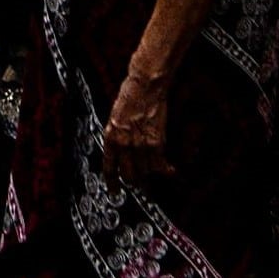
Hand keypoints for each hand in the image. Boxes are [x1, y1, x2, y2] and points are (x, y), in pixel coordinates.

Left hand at [102, 71, 172, 186]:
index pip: (109, 168)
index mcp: (110, 138)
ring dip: (149, 175)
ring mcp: (140, 145)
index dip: (112, 183)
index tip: (115, 191)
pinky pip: (160, 165)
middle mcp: (124, 144)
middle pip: (128, 175)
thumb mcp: (115, 118)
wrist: (144, 86)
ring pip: (145, 172)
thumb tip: (121, 154)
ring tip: (154, 173)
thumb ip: (118, 137)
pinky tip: (169, 170)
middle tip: (139, 183)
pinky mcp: (156, 142)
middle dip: (133, 181)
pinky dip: (165, 170)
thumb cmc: (129, 97)